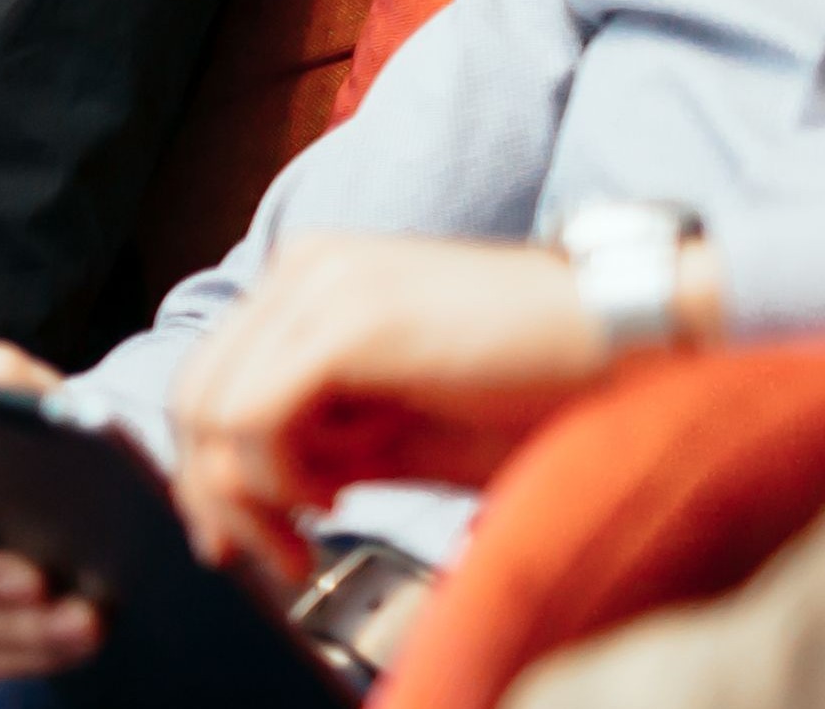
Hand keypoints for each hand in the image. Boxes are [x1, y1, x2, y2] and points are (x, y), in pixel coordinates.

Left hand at [168, 233, 636, 584]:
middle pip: (195, 395)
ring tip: (307, 534)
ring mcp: (320, 288)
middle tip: (261, 554)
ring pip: (211, 409)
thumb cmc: (536, 385)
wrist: (629, 342)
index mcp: (311, 282)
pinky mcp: (347, 324)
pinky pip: (253, 417)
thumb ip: (330, 447)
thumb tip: (263, 490)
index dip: (208, 469)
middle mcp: (302, 270)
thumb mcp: (409, 429)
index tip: (242, 535)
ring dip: (245, 496)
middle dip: (214, 492)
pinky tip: (331, 499)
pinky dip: (274, 478)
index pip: (212, 378)